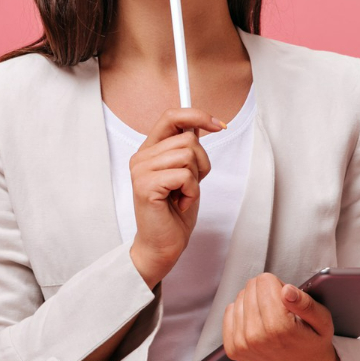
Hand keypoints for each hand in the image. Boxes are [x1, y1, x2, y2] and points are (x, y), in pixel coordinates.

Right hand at [127, 107, 224, 286]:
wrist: (163, 245)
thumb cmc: (175, 212)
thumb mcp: (186, 174)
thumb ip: (187, 149)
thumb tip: (200, 124)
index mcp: (149, 150)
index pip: (171, 116)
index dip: (197, 115)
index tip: (219, 124)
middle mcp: (141, 157)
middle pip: (187, 138)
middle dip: (201, 162)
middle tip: (190, 185)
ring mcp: (141, 170)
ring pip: (188, 155)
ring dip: (196, 180)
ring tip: (183, 195)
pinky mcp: (146, 186)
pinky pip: (185, 175)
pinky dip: (192, 192)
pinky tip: (181, 203)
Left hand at [222, 273, 342, 360]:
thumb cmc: (313, 342)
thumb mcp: (322, 321)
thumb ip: (305, 303)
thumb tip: (286, 290)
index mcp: (279, 327)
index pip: (265, 281)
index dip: (278, 285)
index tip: (286, 299)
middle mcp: (257, 336)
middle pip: (251, 287)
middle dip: (266, 292)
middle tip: (280, 308)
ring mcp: (242, 344)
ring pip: (239, 298)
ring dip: (253, 302)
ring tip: (269, 316)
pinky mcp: (233, 349)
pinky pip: (229, 313)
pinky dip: (241, 312)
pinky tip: (256, 321)